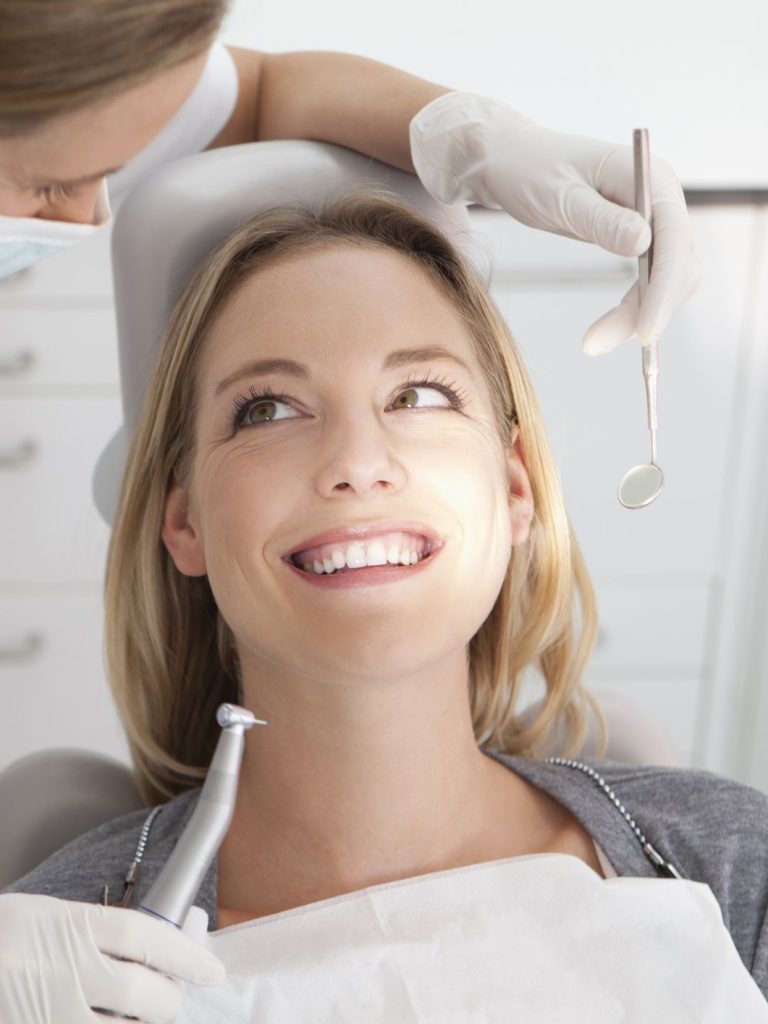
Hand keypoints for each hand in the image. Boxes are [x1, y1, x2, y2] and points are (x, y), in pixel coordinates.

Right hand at [0, 893, 223, 1022]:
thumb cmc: (5, 933)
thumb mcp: (49, 915)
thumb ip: (96, 930)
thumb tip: (150, 946)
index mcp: (71, 925)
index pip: (144, 936)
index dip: (184, 955)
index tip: (211, 969)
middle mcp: (63, 969)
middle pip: (139, 990)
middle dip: (168, 999)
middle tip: (172, 998)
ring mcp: (49, 1011)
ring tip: (145, 1016)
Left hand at [410, 92, 700, 353]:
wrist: (511, 160)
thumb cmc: (529, 170)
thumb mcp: (559, 196)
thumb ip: (600, 219)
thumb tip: (643, 243)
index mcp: (649, 177)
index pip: (674, 239)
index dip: (664, 288)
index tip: (645, 330)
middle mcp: (660, 196)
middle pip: (679, 265)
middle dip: (650, 310)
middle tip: (600, 344)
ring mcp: (653, 217)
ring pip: (668, 279)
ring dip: (640, 316)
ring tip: (595, 342)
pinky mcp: (638, 236)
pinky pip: (650, 279)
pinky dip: (634, 307)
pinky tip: (608, 329)